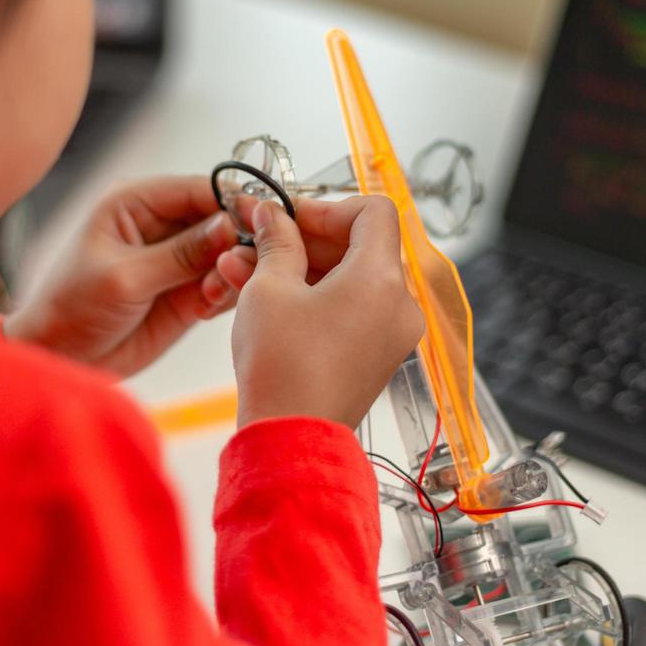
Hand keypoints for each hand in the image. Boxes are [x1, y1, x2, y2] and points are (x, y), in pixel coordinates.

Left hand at [5, 176, 241, 375]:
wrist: (61, 358)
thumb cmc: (72, 308)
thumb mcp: (125, 277)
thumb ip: (180, 253)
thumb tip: (229, 225)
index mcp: (136, 203)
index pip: (198, 189)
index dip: (232, 201)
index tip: (261, 221)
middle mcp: (161, 225)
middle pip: (221, 218)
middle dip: (237, 241)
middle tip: (239, 266)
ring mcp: (178, 259)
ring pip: (228, 252)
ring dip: (231, 271)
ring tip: (212, 296)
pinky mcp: (188, 291)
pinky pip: (224, 283)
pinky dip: (226, 293)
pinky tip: (206, 309)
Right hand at [228, 197, 424, 428]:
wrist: (289, 440)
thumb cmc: (284, 371)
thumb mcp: (269, 289)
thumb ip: (277, 241)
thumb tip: (274, 216)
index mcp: (382, 279)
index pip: (373, 212)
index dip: (328, 206)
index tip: (291, 216)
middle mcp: (399, 305)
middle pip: (361, 245)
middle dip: (306, 238)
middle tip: (263, 237)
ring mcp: (391, 333)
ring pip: (349, 278)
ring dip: (302, 267)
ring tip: (247, 267)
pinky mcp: (375, 355)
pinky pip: (349, 308)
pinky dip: (314, 296)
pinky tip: (265, 294)